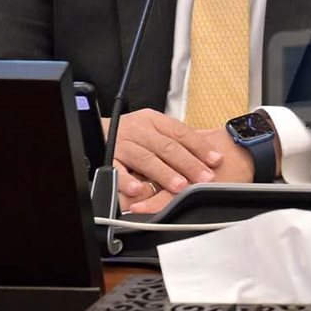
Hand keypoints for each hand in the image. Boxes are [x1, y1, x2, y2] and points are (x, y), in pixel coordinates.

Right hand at [109, 109, 247, 214]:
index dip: (200, 146)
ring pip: (146, 158)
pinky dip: (128, 180)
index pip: (181, 132)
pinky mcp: (107, 158)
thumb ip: (176, 140)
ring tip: (179, 185)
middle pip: (167, 146)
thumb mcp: (153, 129)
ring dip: (164, 173)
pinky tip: (139, 190)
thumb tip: (210, 154)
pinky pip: (118, 170)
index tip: (215, 160)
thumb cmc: (131, 134)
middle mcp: (139, 130)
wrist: (95, 132)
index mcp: (154, 120)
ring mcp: (122, 144)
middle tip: (203, 177)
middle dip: (188, 163)